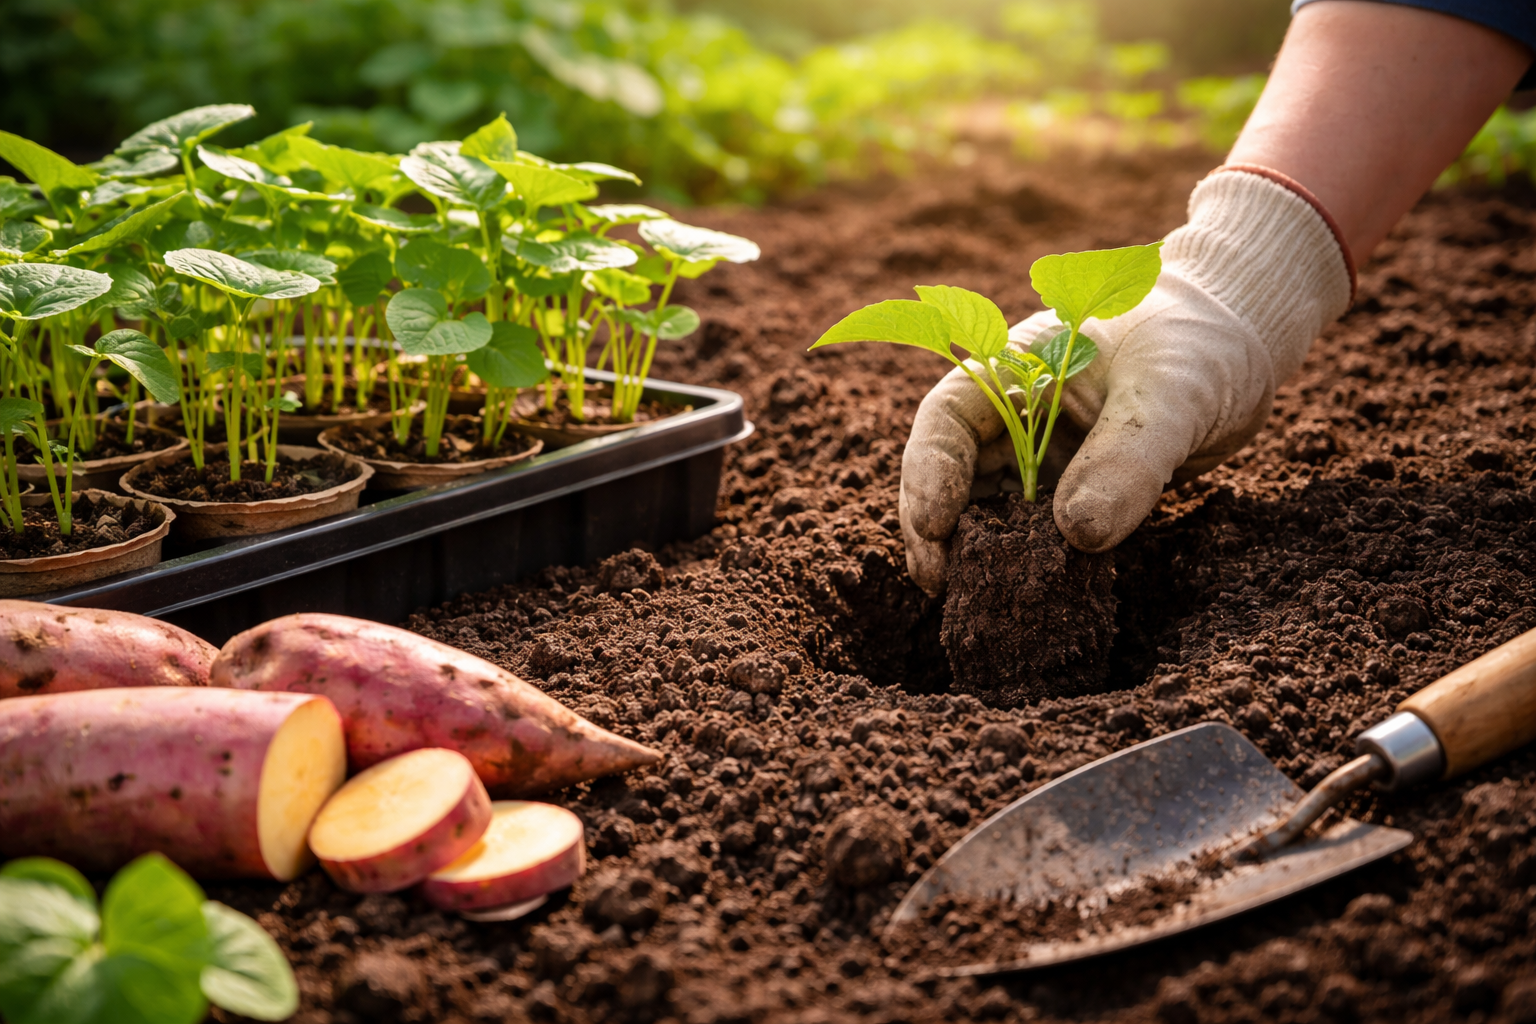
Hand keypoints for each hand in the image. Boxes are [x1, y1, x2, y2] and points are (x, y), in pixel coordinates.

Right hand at [898, 168, 1352, 595]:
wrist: (1243, 344)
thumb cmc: (1203, 342)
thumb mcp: (1172, 392)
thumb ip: (1128, 457)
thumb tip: (1078, 535)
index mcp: (1015, 367)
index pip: (947, 420)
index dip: (929, 473)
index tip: (935, 527)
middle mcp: (1015, 414)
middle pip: (951, 473)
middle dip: (937, 529)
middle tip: (939, 584)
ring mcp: (1042, 456)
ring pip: (987, 509)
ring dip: (977, 553)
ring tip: (975, 601)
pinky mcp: (1074, 490)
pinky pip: (1036, 532)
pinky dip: (1026, 564)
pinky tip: (1029, 598)